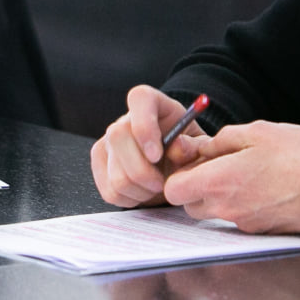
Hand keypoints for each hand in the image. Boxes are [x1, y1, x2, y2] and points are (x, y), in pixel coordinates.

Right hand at [91, 85, 208, 208]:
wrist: (173, 167)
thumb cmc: (187, 151)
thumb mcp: (200, 147)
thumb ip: (194, 146)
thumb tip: (176, 148)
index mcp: (153, 103)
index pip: (140, 99)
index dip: (144, 126)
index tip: (157, 155)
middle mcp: (124, 120)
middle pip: (118, 137)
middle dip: (143, 172)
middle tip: (162, 182)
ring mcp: (107, 141)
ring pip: (115, 173)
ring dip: (141, 191)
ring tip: (156, 187)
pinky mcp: (99, 164)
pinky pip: (110, 191)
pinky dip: (131, 200)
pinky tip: (143, 192)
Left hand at [163, 120, 299, 234]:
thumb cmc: (299, 156)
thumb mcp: (257, 132)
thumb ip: (222, 140)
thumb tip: (202, 147)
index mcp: (219, 181)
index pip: (173, 190)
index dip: (178, 174)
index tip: (194, 160)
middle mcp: (226, 208)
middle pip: (190, 204)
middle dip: (196, 185)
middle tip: (218, 164)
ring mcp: (243, 223)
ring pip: (213, 212)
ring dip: (218, 194)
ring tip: (243, 173)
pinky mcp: (260, 230)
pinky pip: (237, 217)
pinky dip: (240, 203)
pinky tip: (261, 185)